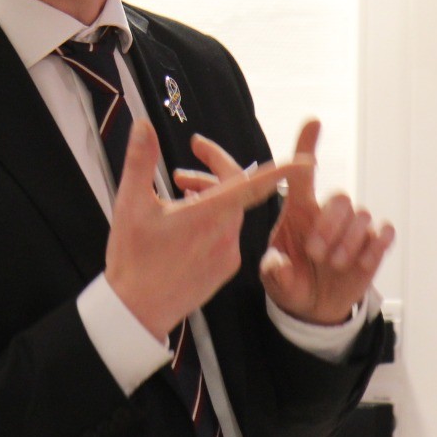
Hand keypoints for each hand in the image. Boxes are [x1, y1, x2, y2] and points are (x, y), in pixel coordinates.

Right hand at [106, 120, 299, 339]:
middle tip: (179, 172)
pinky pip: (226, 237)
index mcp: (209, 215)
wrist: (137, 311)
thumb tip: (143, 125)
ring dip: (210, 200)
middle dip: (211, 176)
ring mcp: (228, 255)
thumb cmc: (133, 259)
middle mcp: (226, 235)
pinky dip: (212, 224)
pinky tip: (185, 228)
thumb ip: (140, 160)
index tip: (305, 160)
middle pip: (234, 193)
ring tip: (177, 198)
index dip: (281, 171)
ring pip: (229, 215)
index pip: (253, 184)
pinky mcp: (225, 271)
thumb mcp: (131, 204)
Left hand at [261, 119, 393, 325]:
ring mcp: (353, 229)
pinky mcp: (373, 246)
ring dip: (348, 241)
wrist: (313, 306)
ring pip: (362, 215)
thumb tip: (279, 264)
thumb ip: (274, 271)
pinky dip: (375, 246)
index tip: (313, 122)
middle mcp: (327, 213)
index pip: (302, 172)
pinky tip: (361, 262)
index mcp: (298, 210)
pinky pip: (384, 232)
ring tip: (333, 264)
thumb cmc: (289, 280)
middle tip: (315, 252)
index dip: (307, 145)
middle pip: (340, 197)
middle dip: (329, 225)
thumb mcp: (273, 277)